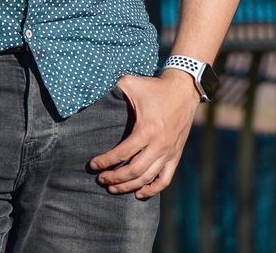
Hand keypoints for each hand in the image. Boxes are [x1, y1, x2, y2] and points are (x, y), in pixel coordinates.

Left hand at [88, 71, 200, 198]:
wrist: (183, 90)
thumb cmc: (154, 87)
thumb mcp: (132, 83)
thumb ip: (113, 89)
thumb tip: (93, 91)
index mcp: (146, 129)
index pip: (122, 153)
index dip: (105, 161)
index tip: (92, 165)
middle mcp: (159, 144)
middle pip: (134, 171)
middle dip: (114, 178)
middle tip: (100, 179)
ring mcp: (168, 152)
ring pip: (147, 178)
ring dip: (129, 186)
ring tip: (113, 188)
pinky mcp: (175, 155)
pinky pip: (165, 179)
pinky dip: (152, 189)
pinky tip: (139, 193)